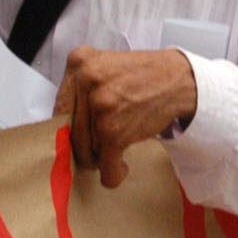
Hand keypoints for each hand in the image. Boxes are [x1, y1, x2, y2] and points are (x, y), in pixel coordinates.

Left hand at [54, 47, 198, 189]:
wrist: (178, 81)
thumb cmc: (144, 76)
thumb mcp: (104, 66)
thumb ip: (80, 88)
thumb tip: (62, 127)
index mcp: (79, 62)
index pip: (58, 107)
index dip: (67, 127)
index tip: (75, 135)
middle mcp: (86, 82)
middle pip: (69, 131)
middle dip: (84, 145)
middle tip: (98, 147)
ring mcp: (100, 107)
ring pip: (85, 150)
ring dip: (101, 157)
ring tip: (116, 147)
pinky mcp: (114, 132)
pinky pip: (105, 167)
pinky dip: (112, 174)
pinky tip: (120, 168)